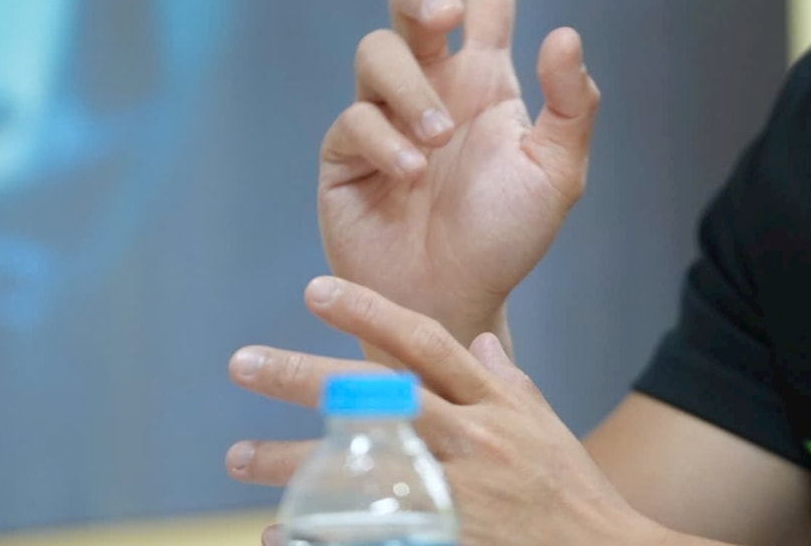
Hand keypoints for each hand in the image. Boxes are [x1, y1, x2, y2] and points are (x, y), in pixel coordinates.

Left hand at [228, 278, 661, 545]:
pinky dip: (323, 536)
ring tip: (239, 455)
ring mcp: (455, 498)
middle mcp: (470, 443)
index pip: (424, 342)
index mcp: (492, 404)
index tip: (315, 289)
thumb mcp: (544, 424)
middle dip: (305, 377)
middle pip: (376, 398)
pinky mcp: (444, 541)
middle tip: (243, 362)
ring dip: (293, 464)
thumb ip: (506, 380)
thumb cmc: (571, 491)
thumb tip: (474, 340)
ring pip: (360, 468)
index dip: (369, 310)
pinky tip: (281, 532)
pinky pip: (370, 536)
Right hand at [321, 0, 599, 345]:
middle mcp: (433, 85)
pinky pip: (353, 118)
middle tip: (444, 18)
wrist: (455, 302)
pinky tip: (410, 173)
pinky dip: (384, 138)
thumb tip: (565, 33)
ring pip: (377, 53)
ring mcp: (384, 116)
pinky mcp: (344, 155)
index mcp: (486, 78)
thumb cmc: (507, 236)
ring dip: (411, 89)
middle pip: (412, 1)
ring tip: (437, 143)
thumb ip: (571, 105)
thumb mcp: (559, 173)